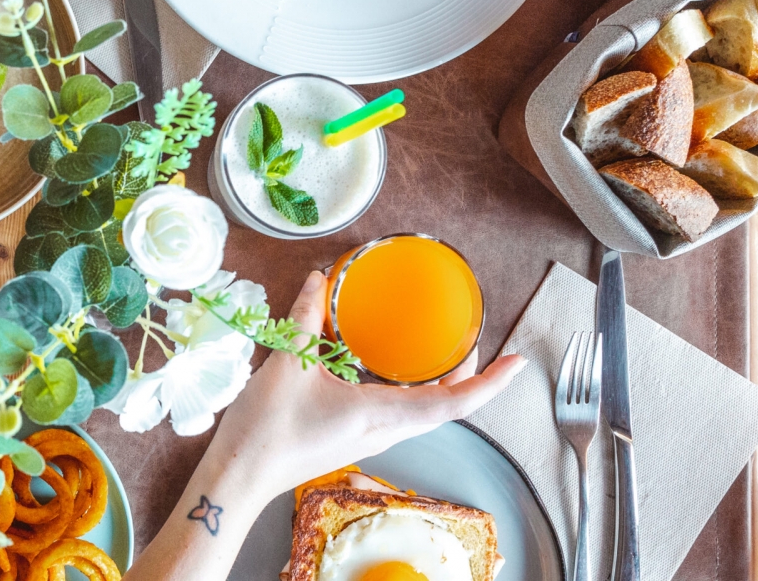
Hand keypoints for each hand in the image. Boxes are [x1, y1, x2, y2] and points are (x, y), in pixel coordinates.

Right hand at [219, 271, 526, 494]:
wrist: (240, 475)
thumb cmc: (266, 429)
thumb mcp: (287, 364)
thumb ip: (306, 318)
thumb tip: (320, 281)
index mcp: (380, 413)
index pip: (454, 402)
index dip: (491, 383)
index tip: (518, 362)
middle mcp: (385, 430)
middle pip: (445, 407)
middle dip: (470, 377)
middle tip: (476, 343)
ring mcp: (370, 439)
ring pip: (423, 413)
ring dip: (442, 385)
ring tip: (444, 353)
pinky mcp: (353, 439)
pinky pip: (398, 415)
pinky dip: (412, 392)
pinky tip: (390, 371)